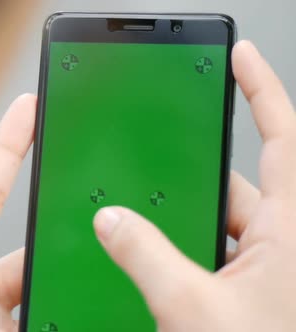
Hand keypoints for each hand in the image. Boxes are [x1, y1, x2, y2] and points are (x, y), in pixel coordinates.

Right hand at [93, 41, 295, 330]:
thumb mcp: (193, 309)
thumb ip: (145, 257)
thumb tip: (111, 222)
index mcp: (290, 230)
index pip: (281, 135)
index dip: (260, 88)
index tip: (239, 56)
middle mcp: (283, 241)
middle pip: (232, 183)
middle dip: (188, 175)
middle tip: (151, 165)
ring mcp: (267, 265)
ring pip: (218, 222)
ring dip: (181, 221)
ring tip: (142, 224)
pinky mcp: (252, 286)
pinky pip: (213, 251)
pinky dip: (183, 249)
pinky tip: (154, 258)